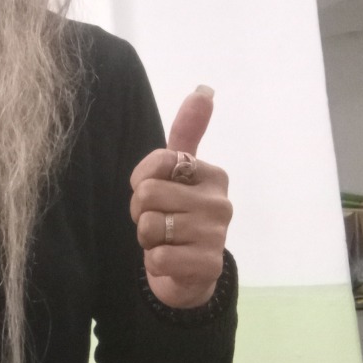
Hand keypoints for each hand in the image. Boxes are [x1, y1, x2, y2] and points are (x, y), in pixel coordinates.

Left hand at [129, 86, 231, 308]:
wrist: (187, 273)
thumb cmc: (178, 215)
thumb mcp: (179, 172)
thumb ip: (188, 132)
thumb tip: (204, 89)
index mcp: (213, 174)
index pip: (159, 162)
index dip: (141, 181)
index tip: (153, 194)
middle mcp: (221, 202)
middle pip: (148, 194)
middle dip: (141, 212)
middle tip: (158, 222)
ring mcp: (217, 235)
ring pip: (151, 225)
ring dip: (147, 238)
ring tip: (165, 241)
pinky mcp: (208, 266)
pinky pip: (159, 256)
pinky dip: (154, 262)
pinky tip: (170, 261)